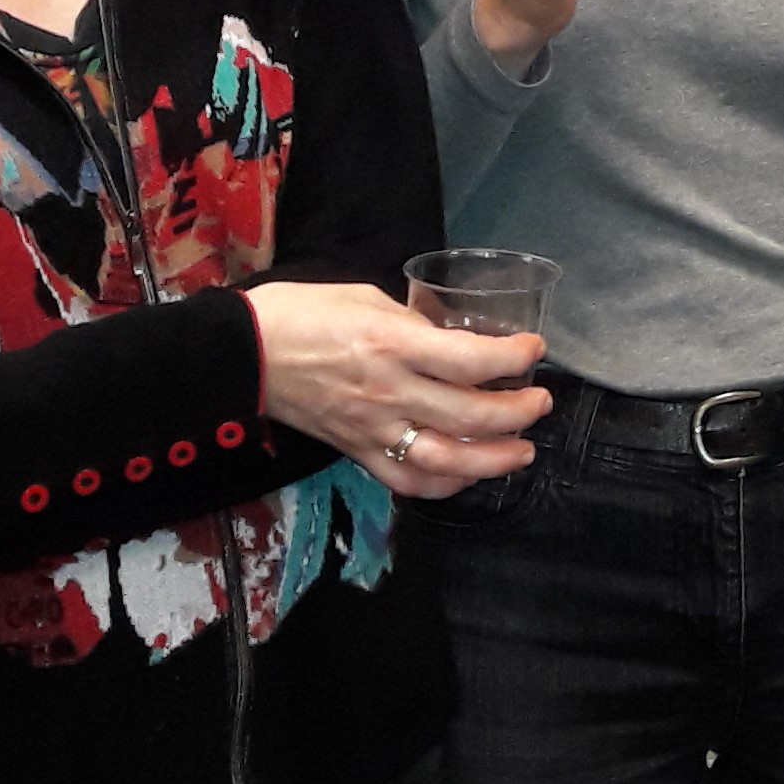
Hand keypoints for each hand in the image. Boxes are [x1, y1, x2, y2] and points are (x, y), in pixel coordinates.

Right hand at [240, 279, 548, 501]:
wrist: (243, 353)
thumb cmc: (303, 312)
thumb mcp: (367, 299)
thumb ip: (415, 324)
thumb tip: (452, 338)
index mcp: (393, 344)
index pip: (470, 361)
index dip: (513, 358)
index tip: (534, 350)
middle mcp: (389, 392)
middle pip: (471, 415)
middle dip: (519, 412)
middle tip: (541, 403)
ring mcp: (372, 429)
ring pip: (447, 461)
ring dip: (495, 459)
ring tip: (524, 451)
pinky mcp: (355, 452)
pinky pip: (407, 481)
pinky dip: (445, 485)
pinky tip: (469, 475)